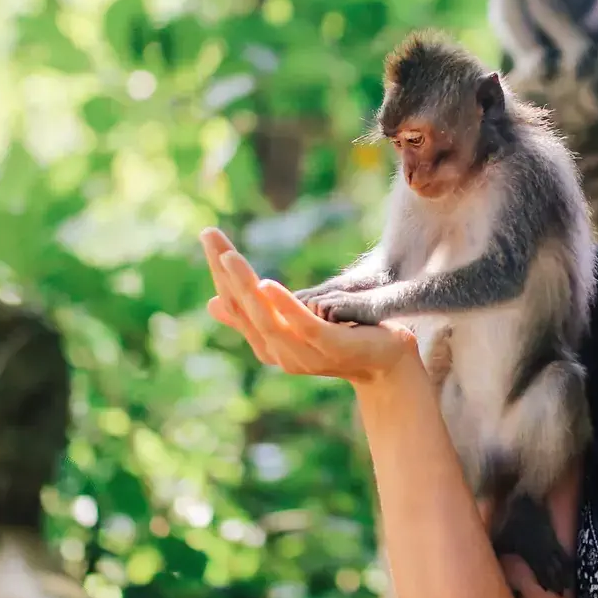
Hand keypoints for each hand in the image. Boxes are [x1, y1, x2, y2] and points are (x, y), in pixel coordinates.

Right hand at [200, 228, 416, 384]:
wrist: (389, 363)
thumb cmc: (343, 338)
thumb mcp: (294, 322)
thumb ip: (257, 315)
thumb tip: (211, 303)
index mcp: (267, 344)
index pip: (235, 304)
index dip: (219, 271)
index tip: (208, 236)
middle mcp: (279, 353)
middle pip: (244, 309)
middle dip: (224, 271)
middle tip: (209, 234)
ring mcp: (304, 355)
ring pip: (266, 318)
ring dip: (246, 285)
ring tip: (230, 256)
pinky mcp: (331, 348)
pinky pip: (303, 326)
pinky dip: (284, 305)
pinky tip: (268, 283)